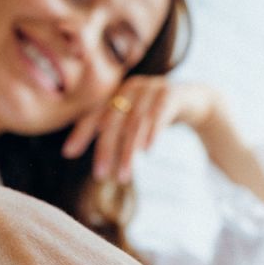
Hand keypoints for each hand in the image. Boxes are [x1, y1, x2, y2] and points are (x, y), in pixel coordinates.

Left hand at [61, 76, 223, 182]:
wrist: (195, 99)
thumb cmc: (158, 116)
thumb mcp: (135, 124)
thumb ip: (118, 138)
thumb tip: (100, 169)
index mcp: (118, 94)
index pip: (95, 114)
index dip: (81, 133)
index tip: (68, 153)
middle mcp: (132, 88)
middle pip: (113, 120)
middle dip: (104, 149)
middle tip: (99, 176)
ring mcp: (152, 88)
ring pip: (135, 123)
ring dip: (127, 152)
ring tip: (123, 177)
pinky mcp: (172, 94)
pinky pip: (160, 114)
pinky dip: (152, 132)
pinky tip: (147, 151)